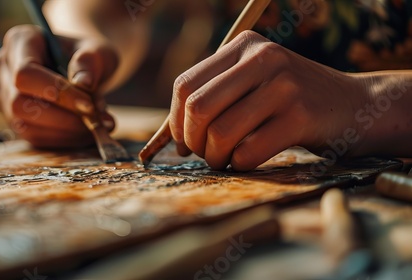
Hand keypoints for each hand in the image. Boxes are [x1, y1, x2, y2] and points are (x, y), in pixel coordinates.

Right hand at [0, 25, 118, 148]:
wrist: (84, 70)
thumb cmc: (89, 57)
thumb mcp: (98, 51)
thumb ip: (91, 62)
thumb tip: (83, 83)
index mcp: (19, 41)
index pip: (26, 73)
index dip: (56, 92)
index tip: (89, 105)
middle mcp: (5, 68)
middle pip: (19, 102)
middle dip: (63, 118)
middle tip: (98, 120)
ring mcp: (6, 96)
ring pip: (25, 125)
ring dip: (66, 132)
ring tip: (99, 126)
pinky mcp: (16, 120)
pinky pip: (35, 137)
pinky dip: (64, 139)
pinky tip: (88, 133)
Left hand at [169, 31, 367, 170]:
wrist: (354, 104)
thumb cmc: (292, 100)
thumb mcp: (254, 81)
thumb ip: (216, 96)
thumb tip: (170, 135)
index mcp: (244, 45)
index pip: (186, 85)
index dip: (175, 120)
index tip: (183, 140)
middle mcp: (263, 58)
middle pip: (198, 108)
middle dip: (192, 141)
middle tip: (203, 153)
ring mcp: (283, 86)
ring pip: (220, 133)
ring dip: (215, 157)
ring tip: (224, 160)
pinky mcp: (301, 117)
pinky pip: (248, 152)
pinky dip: (240, 164)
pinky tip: (247, 160)